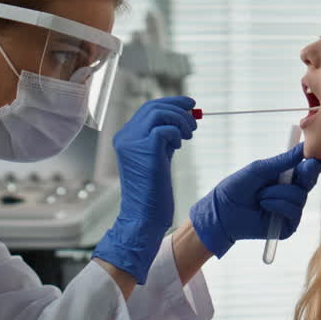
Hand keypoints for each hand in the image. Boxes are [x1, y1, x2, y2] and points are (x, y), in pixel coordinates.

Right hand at [94, 96, 197, 283]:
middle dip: (178, 106)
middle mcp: (125, 137)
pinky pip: (165, 129)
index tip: (189, 105)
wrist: (143, 217)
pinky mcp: (144, 150)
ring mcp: (132, 142)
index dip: (170, 103)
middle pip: (152, 106)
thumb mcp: (157, 158)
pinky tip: (179, 145)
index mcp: (125, 138)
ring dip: (180, 120)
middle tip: (195, 114)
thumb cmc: (152, 192)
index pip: (147, 109)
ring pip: (159, 113)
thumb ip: (164, 138)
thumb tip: (183, 119)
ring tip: (190, 134)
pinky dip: (177, 133)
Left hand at [189, 143, 320, 257]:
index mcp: (285, 177)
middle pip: (309, 181)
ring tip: (260, 195)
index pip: (306, 168)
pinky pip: (294, 212)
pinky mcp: (288, 225)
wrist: (223, 211)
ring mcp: (290, 209)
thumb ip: (282, 161)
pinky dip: (278, 205)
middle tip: (303, 168)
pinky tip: (264, 205)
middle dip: (305, 174)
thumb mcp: (259, 169)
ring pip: (300, 196)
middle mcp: (291, 192)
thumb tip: (302, 148)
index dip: (313, 163)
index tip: (315, 158)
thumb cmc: (237, 187)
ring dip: (278, 193)